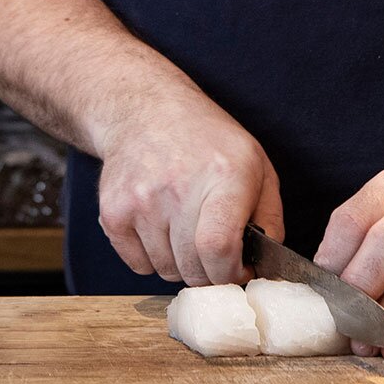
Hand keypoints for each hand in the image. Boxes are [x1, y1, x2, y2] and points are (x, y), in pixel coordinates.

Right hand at [96, 88, 282, 286]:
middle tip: (212, 250)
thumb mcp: (255, 164)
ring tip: (184, 226)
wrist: (147, 110)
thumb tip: (266, 268)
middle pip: (193, 269)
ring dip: (180, 262)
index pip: (219, 248)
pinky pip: (138, 266)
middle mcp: (179, 186)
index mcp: (224, 174)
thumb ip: (270, 218)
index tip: (237, 271)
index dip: (230, 273)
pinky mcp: (113, 211)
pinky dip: (152, 257)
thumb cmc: (208, 141)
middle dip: (209, 272)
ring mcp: (141, 199)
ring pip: (166, 271)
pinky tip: (159, 223)